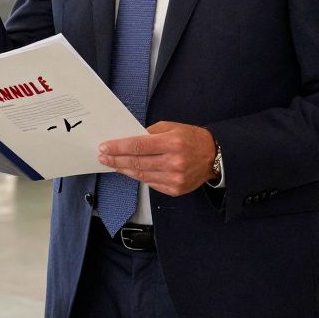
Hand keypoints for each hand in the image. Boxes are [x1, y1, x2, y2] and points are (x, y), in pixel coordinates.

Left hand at [98, 122, 217, 196]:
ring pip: (141, 175)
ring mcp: (175, 178)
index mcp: (172, 143)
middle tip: (104, 157)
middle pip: (137, 162)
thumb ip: (150, 133)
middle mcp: (174, 162)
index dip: (118, 147)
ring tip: (113, 164)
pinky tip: (130, 171)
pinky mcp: (175, 189)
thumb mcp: (172, 127)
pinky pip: (151, 183)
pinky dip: (139, 177)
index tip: (105, 147)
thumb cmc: (192, 139)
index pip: (138, 145)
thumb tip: (128, 140)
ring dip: (124, 170)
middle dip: (116, 160)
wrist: (214, 157)